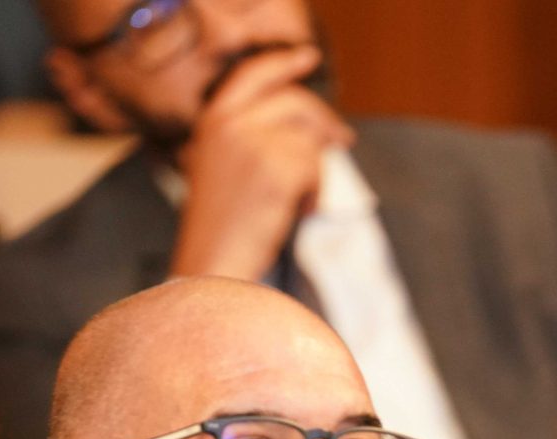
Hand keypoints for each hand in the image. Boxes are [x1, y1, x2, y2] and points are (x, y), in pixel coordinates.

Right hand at [168, 44, 354, 282]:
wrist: (213, 264)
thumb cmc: (223, 225)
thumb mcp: (225, 166)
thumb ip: (254, 134)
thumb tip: (315, 123)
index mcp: (213, 119)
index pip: (253, 75)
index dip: (284, 64)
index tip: (309, 58)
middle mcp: (230, 123)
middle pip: (294, 102)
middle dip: (323, 120)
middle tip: (343, 138)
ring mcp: (252, 144)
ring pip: (309, 141)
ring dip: (313, 173)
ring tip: (293, 202)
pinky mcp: (276, 170)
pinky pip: (314, 169)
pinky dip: (313, 194)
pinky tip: (294, 213)